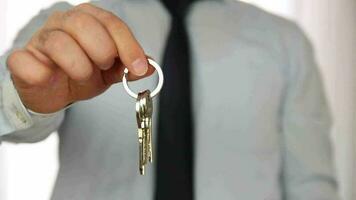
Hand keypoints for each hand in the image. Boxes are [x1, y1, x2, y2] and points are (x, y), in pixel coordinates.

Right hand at [6, 3, 153, 112]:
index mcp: (88, 20)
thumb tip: (151, 66)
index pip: (111, 23)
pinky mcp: (21, 58)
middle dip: (102, 51)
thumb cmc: (80, 75)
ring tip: (82, 76)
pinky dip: (43, 73)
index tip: (139, 67)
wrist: (53, 93)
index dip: (128, 46)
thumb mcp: (109, 72)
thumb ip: (127, 67)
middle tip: (104, 67)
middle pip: (84, 24)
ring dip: (79, 67)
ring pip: (59, 43)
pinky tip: (50, 78)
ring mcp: (40, 39)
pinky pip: (27, 61)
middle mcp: (63, 23)